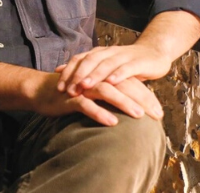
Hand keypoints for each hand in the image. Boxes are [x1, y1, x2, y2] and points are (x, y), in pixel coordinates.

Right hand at [30, 72, 161, 126]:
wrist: (40, 90)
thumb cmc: (69, 94)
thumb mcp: (93, 95)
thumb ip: (109, 98)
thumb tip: (130, 109)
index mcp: (103, 77)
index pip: (129, 84)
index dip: (145, 97)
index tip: (159, 112)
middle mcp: (95, 79)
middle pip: (122, 86)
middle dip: (141, 100)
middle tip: (156, 115)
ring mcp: (82, 87)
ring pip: (106, 92)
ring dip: (123, 103)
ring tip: (139, 116)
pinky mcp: (70, 97)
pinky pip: (86, 104)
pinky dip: (99, 112)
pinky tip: (112, 122)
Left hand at [55, 44, 171, 96]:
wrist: (154, 53)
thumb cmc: (126, 64)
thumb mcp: (104, 66)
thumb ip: (84, 69)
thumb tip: (59, 71)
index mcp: (99, 53)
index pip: (79, 60)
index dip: (68, 72)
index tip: (58, 88)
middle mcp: (109, 52)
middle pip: (89, 61)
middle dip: (78, 75)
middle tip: (69, 90)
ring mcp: (124, 56)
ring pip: (106, 64)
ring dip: (94, 75)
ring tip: (85, 86)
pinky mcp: (138, 62)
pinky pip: (127, 68)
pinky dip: (118, 74)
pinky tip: (112, 82)